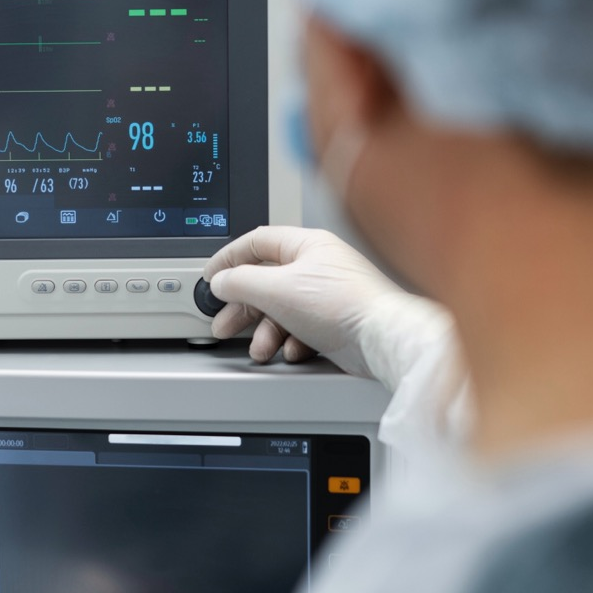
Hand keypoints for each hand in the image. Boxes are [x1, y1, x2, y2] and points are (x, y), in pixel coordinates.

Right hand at [205, 226, 449, 386]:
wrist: (381, 339)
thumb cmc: (342, 305)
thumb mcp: (276, 289)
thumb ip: (241, 282)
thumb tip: (222, 282)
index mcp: (306, 246)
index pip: (257, 242)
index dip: (229, 258)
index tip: (212, 277)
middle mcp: (318, 267)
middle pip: (266, 282)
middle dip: (242, 307)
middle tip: (224, 323)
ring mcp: (327, 296)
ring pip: (282, 311)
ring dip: (265, 332)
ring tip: (260, 349)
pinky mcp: (335, 322)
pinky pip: (301, 329)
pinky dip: (291, 342)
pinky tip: (293, 350)